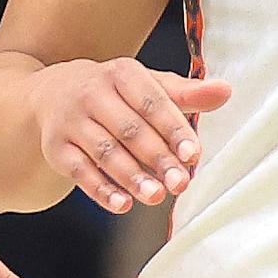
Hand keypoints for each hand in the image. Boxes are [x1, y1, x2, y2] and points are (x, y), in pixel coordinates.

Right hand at [28, 55, 231, 211]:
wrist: (52, 94)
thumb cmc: (114, 93)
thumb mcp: (147, 85)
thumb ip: (185, 94)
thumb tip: (225, 91)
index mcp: (121, 73)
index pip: (152, 103)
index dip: (174, 130)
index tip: (193, 155)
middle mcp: (93, 93)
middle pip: (130, 130)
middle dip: (157, 159)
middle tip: (180, 184)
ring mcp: (71, 121)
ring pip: (105, 152)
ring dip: (132, 177)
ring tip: (155, 196)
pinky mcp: (56, 147)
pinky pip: (80, 172)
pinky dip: (101, 191)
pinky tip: (122, 205)